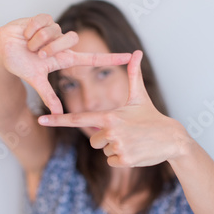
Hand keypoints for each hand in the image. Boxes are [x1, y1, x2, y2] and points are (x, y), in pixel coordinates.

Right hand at [0, 14, 131, 113]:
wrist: (2, 50)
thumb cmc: (19, 65)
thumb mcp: (36, 80)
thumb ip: (48, 96)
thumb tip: (58, 114)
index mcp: (64, 59)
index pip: (93, 59)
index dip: (111, 58)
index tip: (131, 56)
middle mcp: (62, 44)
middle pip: (71, 39)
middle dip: (52, 47)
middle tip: (38, 53)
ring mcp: (53, 31)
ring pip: (56, 30)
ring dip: (38, 39)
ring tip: (28, 44)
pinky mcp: (43, 19)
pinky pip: (43, 20)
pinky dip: (31, 29)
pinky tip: (24, 34)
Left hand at [37, 50, 188, 166]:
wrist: (172, 139)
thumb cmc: (152, 117)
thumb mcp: (140, 97)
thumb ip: (133, 75)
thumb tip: (136, 52)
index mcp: (110, 116)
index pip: (79, 118)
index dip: (58, 120)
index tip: (41, 120)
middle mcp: (111, 131)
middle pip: (94, 139)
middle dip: (107, 138)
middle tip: (126, 133)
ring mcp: (117, 146)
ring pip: (104, 151)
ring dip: (116, 148)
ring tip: (132, 141)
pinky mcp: (124, 160)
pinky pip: (112, 161)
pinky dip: (122, 159)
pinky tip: (135, 151)